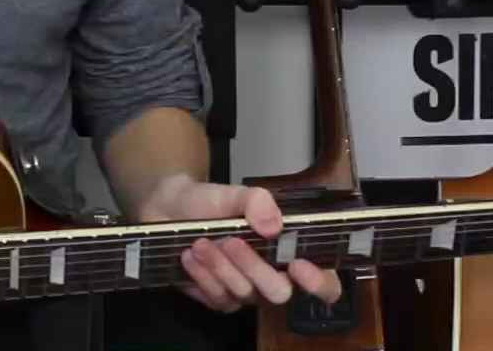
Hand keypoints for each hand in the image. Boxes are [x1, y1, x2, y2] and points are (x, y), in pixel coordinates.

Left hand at [137, 175, 342, 313]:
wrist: (168, 210)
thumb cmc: (210, 202)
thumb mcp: (234, 192)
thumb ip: (257, 201)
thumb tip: (274, 226)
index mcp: (289, 250)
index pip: (323, 280)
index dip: (319, 281)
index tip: (298, 264)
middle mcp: (273, 276)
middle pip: (279, 292)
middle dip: (254, 267)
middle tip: (231, 241)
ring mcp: (247, 291)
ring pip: (244, 293)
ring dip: (221, 266)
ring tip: (201, 242)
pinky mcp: (219, 299)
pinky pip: (218, 297)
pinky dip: (203, 275)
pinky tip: (191, 255)